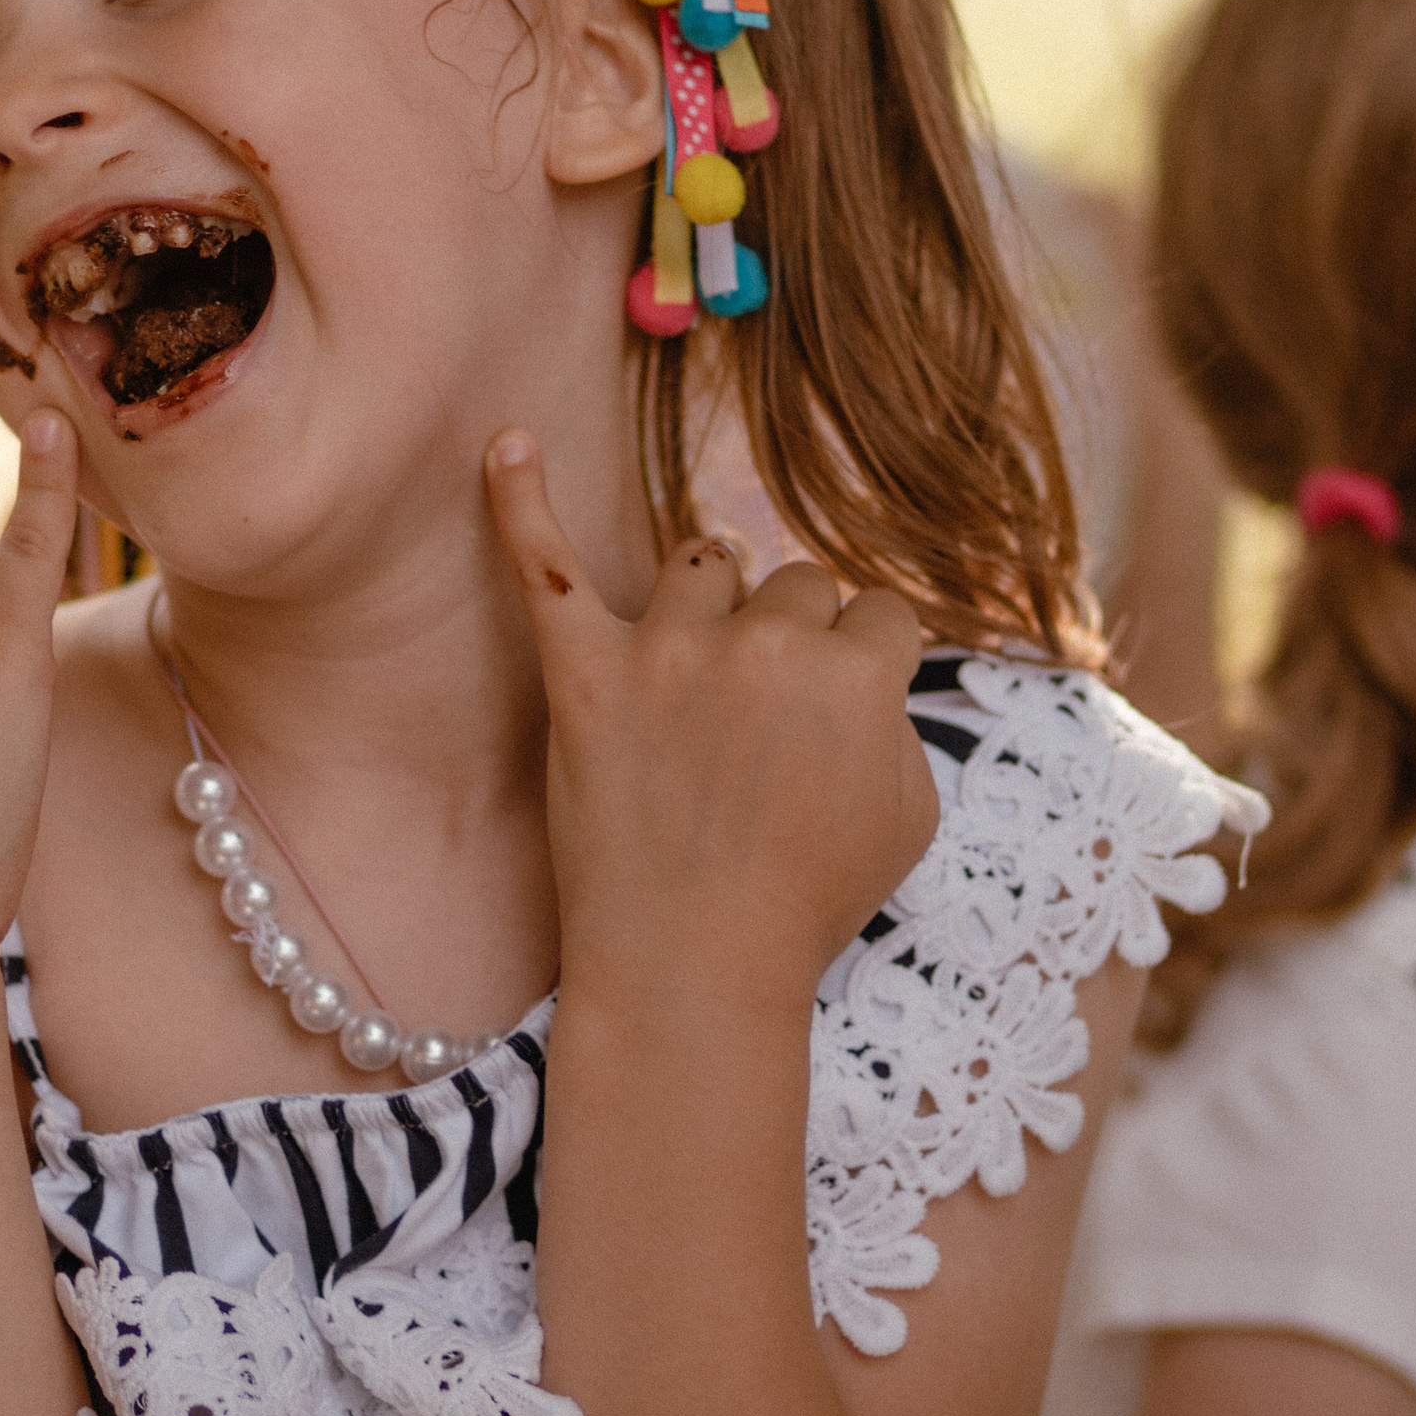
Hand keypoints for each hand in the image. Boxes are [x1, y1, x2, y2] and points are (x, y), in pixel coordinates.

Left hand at [484, 430, 937, 1003]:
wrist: (689, 971)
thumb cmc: (804, 905)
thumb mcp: (908, 815)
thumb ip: (894, 719)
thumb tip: (865, 673)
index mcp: (855, 676)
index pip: (878, 617)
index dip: (863, 673)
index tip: (835, 730)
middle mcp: (765, 644)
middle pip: (794, 585)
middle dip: (790, 644)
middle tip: (761, 735)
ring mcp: (666, 653)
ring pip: (704, 562)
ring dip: (710, 605)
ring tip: (696, 679)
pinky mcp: (583, 675)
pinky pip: (543, 563)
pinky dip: (521, 500)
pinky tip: (506, 445)